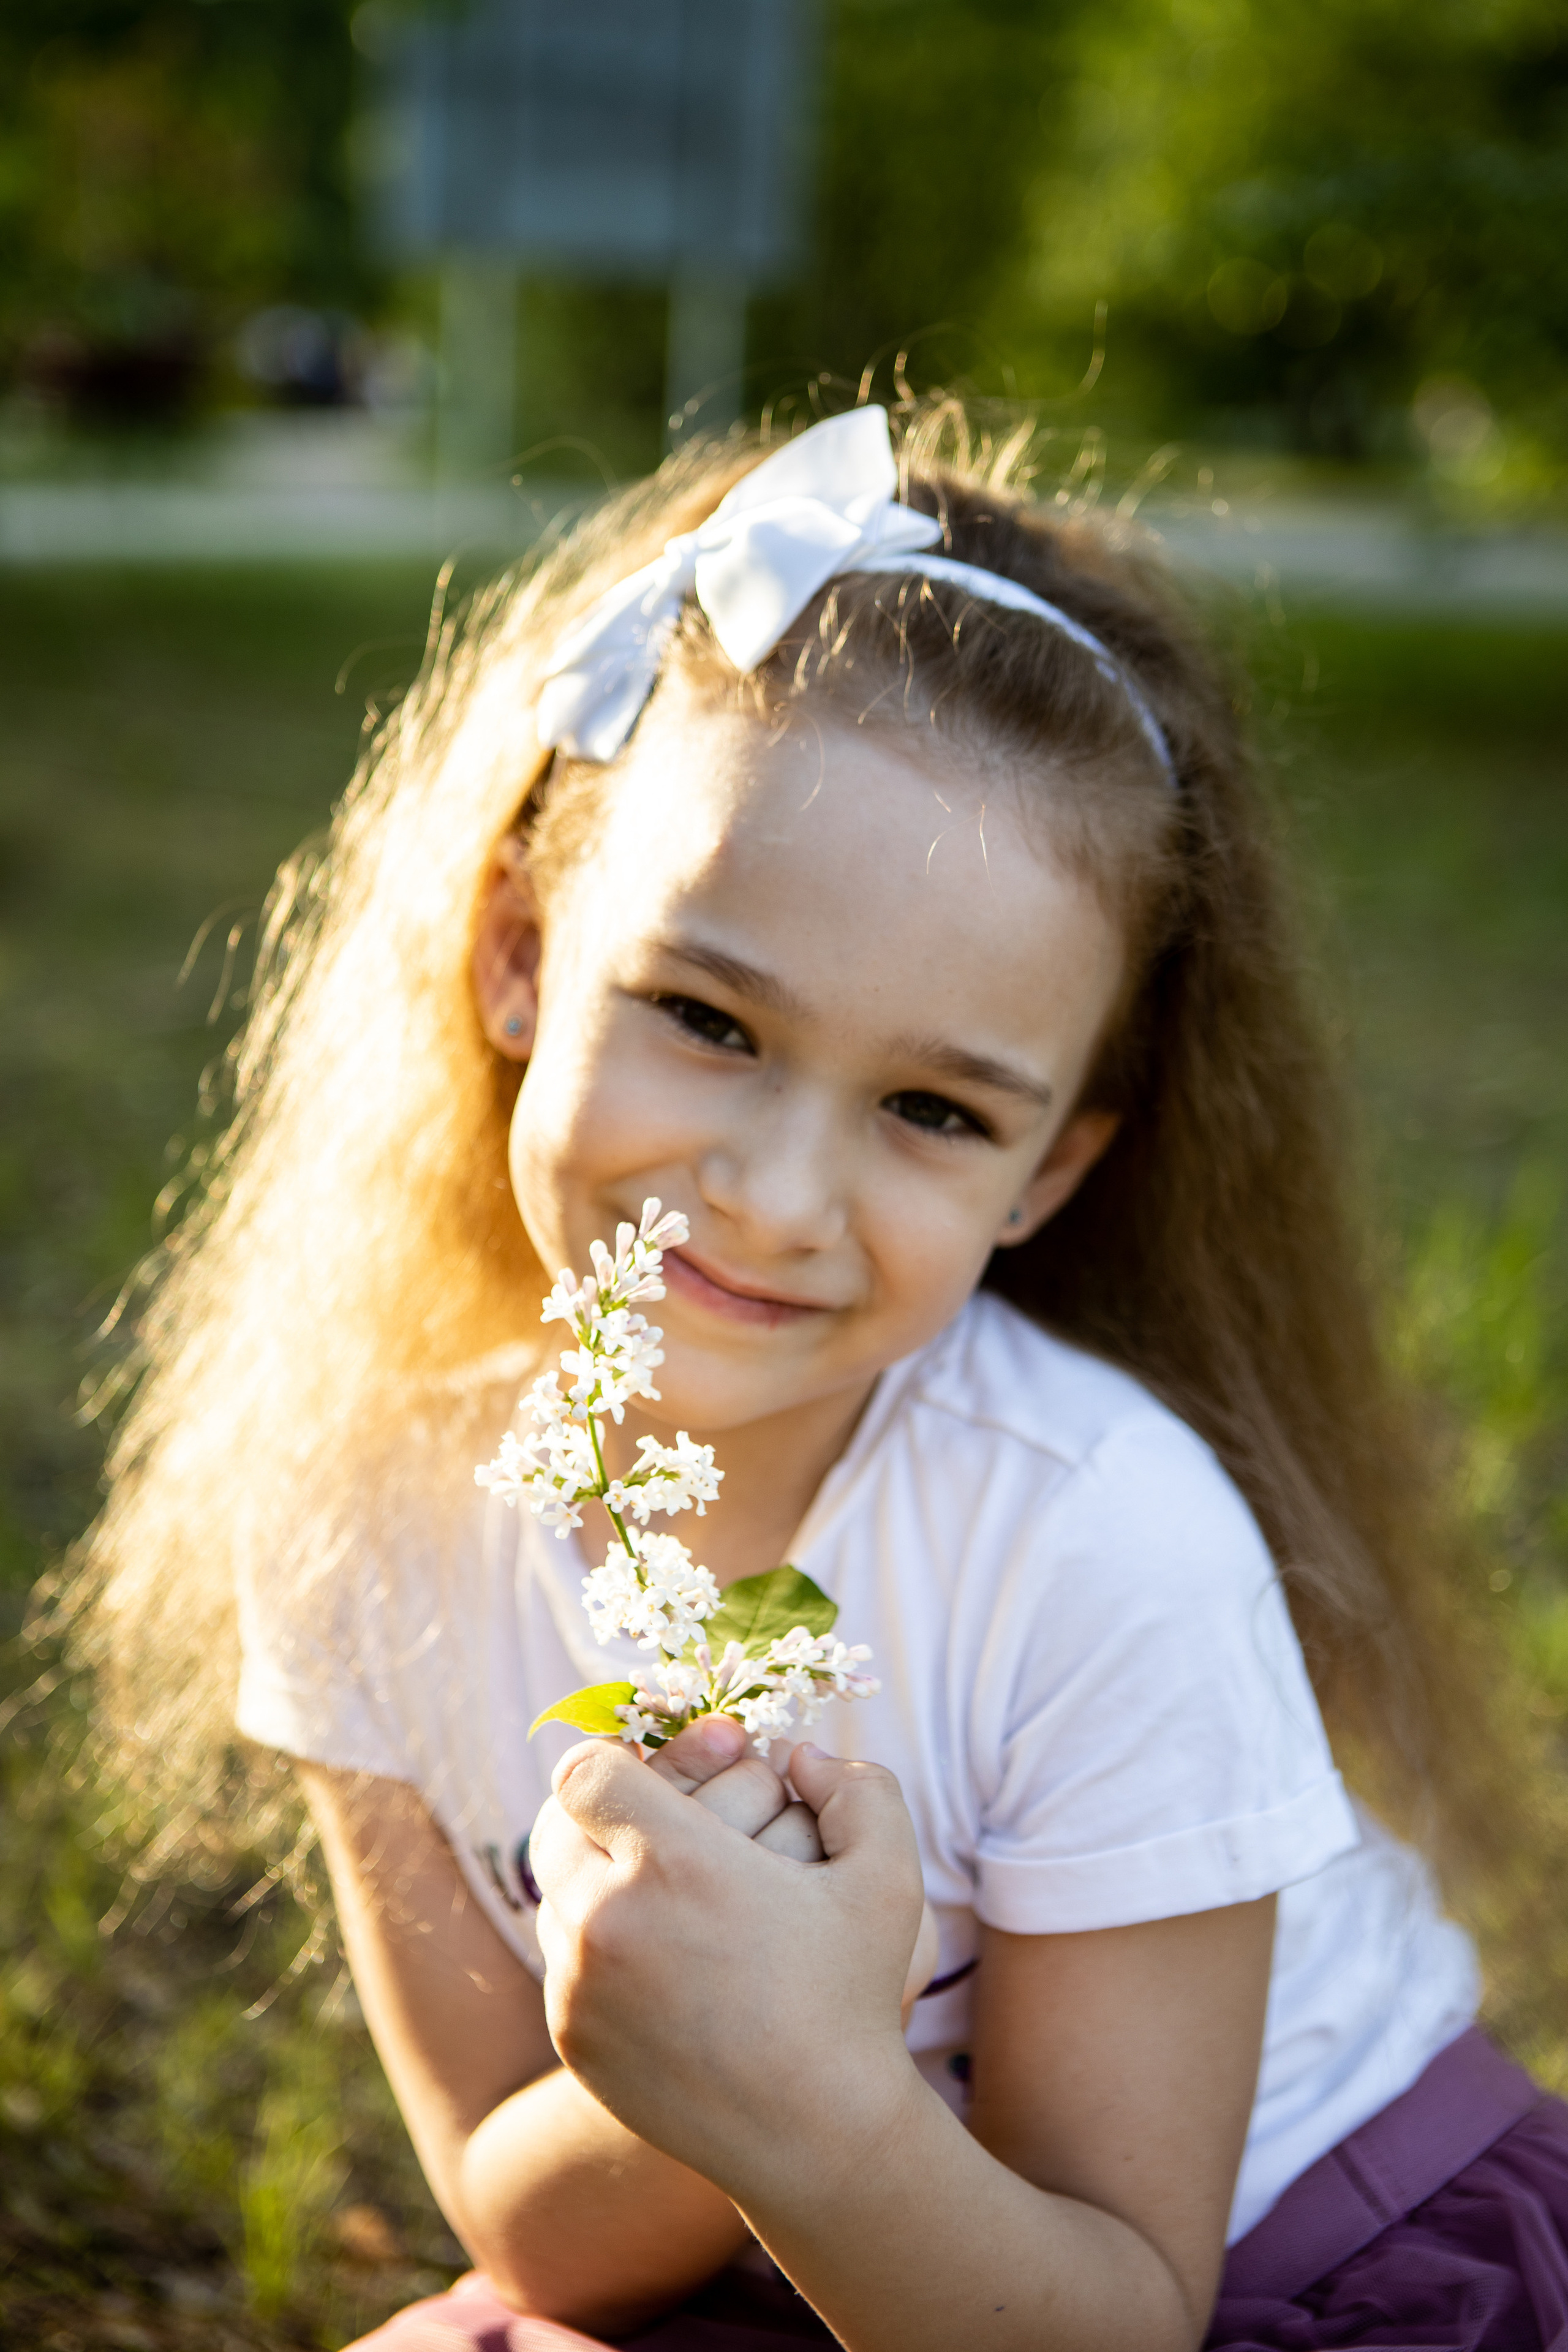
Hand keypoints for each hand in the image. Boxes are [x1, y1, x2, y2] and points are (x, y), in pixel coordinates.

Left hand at [529, 1740, 927, 2195]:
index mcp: (671, 1861)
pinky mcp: (572, 2037)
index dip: (616, 1760)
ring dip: (596, 1879)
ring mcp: (580, 1984)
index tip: (651, 1775)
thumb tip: (801, 1757)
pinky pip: (562, 1963)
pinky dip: (597, 1948)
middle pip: (555, 1826)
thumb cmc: (852, 1998)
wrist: (816, 2135)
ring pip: (555, 1894)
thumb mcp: (888, 1877)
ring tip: (657, 1891)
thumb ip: (859, 1789)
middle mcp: (607, 1918)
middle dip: (599, 1813)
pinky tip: (656, 1959)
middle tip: (649, 1822)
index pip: (585, 1772)